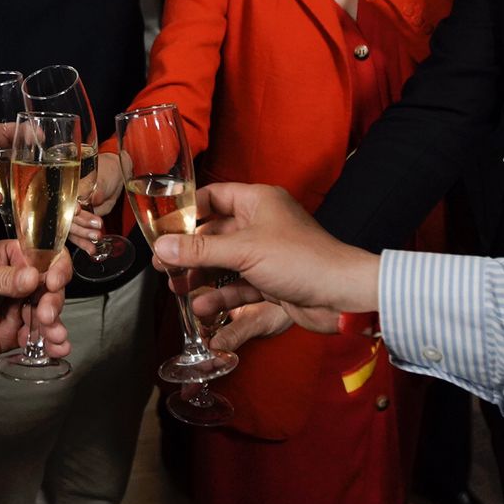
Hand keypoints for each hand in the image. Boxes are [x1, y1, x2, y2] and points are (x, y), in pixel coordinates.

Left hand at [0, 240, 72, 356]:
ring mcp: (18, 308)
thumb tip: (33, 277)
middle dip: (53, 302)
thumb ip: (4, 279)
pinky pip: (36, 337)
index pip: (46, 257)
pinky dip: (49, 343)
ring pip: (48, 315)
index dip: (56, 268)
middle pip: (52, 288)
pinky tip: (56, 348)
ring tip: (55, 337)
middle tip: (44, 314)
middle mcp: (20, 282)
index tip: (52, 282)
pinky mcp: (12, 332)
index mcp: (12, 257)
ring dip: (56, 326)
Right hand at [69, 151, 123, 249]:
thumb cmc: (107, 171)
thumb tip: (94, 197)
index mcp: (70, 188)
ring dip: (83, 238)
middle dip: (82, 225)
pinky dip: (85, 243)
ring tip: (95, 241)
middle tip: (96, 227)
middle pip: (68, 217)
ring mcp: (73, 214)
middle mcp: (69, 202)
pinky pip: (78, 235)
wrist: (116, 176)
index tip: (77, 211)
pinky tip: (91, 249)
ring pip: (72, 229)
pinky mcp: (81, 223)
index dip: (70, 206)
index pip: (65, 199)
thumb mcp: (103, 177)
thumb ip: (97, 189)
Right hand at [151, 181, 379, 334]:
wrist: (341, 296)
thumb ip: (200, 249)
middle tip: (164, 264)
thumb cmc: (301, 259)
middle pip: (216, 232)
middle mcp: (262, 224)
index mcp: (258, 202)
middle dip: (189, 250)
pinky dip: (221, 295)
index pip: (214, 197)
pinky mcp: (271, 281)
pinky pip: (238, 285)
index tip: (163, 226)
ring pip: (225, 262)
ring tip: (177, 287)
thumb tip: (162, 247)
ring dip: (201, 275)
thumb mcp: (243, 250)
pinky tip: (202, 307)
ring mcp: (267, 254)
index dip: (188, 210)